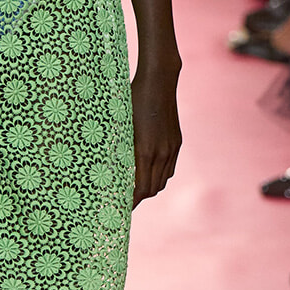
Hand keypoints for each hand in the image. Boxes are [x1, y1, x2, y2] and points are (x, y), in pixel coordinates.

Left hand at [130, 59, 182, 206]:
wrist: (159, 81)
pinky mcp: (177, 142)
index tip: (120, 208)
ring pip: (162, 181)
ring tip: (136, 188)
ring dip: (150, 187)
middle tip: (124, 200)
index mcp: (145, 151)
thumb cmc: (133, 100)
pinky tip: (149, 171)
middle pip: (152, 189)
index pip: (140, 189)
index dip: (131, 201)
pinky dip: (160, 176)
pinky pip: (170, 169)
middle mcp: (161, 153)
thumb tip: (112, 169)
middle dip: (138, 197)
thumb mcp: (122, 125)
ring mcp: (172, 148)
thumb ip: (121, 149)